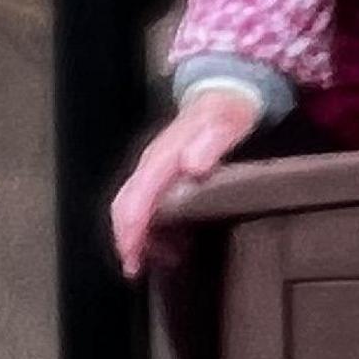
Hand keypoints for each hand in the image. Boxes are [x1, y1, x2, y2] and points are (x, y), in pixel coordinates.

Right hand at [111, 89, 263, 279]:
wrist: (229, 89)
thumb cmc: (231, 107)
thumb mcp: (232, 116)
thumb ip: (216, 136)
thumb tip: (193, 164)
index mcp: (164, 154)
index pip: (136, 197)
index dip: (131, 231)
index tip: (133, 259)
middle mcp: (153, 163)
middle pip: (126, 205)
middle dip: (128, 240)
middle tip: (138, 270)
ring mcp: (156, 169)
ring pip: (134, 207)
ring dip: (142, 238)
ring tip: (162, 263)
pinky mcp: (164, 174)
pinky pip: (149, 204)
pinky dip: (155, 229)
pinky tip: (174, 245)